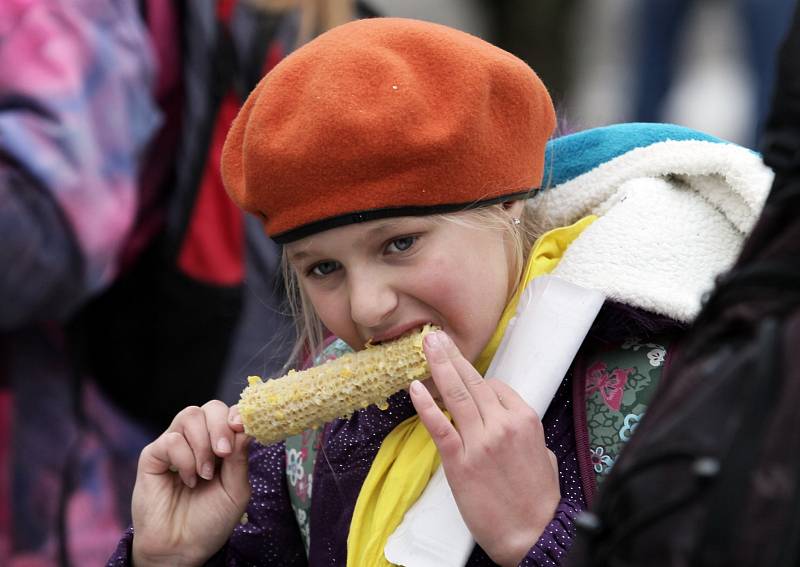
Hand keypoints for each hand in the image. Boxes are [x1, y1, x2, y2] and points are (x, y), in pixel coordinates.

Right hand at [131, 402, 250, 566]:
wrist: (182, 549)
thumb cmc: (211, 520)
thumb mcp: (236, 490)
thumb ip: (240, 458)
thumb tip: (245, 426)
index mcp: (221, 445)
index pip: (229, 414)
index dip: (237, 415)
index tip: (242, 427)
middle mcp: (198, 440)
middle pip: (210, 408)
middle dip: (220, 427)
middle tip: (224, 453)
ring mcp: (175, 445)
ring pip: (190, 415)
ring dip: (203, 444)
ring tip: (205, 474)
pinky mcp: (153, 456)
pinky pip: (170, 439)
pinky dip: (184, 459)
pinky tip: (187, 480)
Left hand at [409, 330, 560, 566]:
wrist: (531, 533)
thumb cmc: (539, 498)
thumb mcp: (543, 454)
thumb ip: (523, 431)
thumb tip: (506, 420)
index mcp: (525, 418)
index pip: (496, 386)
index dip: (477, 381)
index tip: (463, 374)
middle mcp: (502, 424)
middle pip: (474, 381)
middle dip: (452, 355)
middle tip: (435, 336)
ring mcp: (480, 441)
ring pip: (456, 394)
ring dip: (439, 366)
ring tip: (426, 345)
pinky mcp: (460, 461)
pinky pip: (440, 426)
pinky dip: (426, 405)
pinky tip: (415, 387)